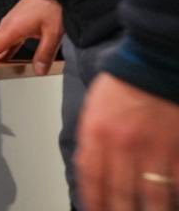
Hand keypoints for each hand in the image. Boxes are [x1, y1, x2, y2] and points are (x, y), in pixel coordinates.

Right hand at [0, 0, 62, 74]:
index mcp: (12, 28)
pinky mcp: (16, 22)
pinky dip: (2, 48)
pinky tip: (4, 56)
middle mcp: (8, 25)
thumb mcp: (53, 33)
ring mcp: (11, 23)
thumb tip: (39, 70)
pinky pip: (5, 38)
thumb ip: (44, 53)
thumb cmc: (51, 6)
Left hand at [75, 74, 178, 210]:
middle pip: (120, 192)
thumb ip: (91, 139)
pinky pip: (177, 181)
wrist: (153, 62)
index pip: (91, 177)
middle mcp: (123, 143)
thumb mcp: (93, 109)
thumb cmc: (122, 84)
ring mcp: (153, 147)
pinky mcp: (177, 146)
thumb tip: (90, 170)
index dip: (93, 201)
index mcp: (97, 132)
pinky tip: (171, 204)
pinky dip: (175, 196)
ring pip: (152, 194)